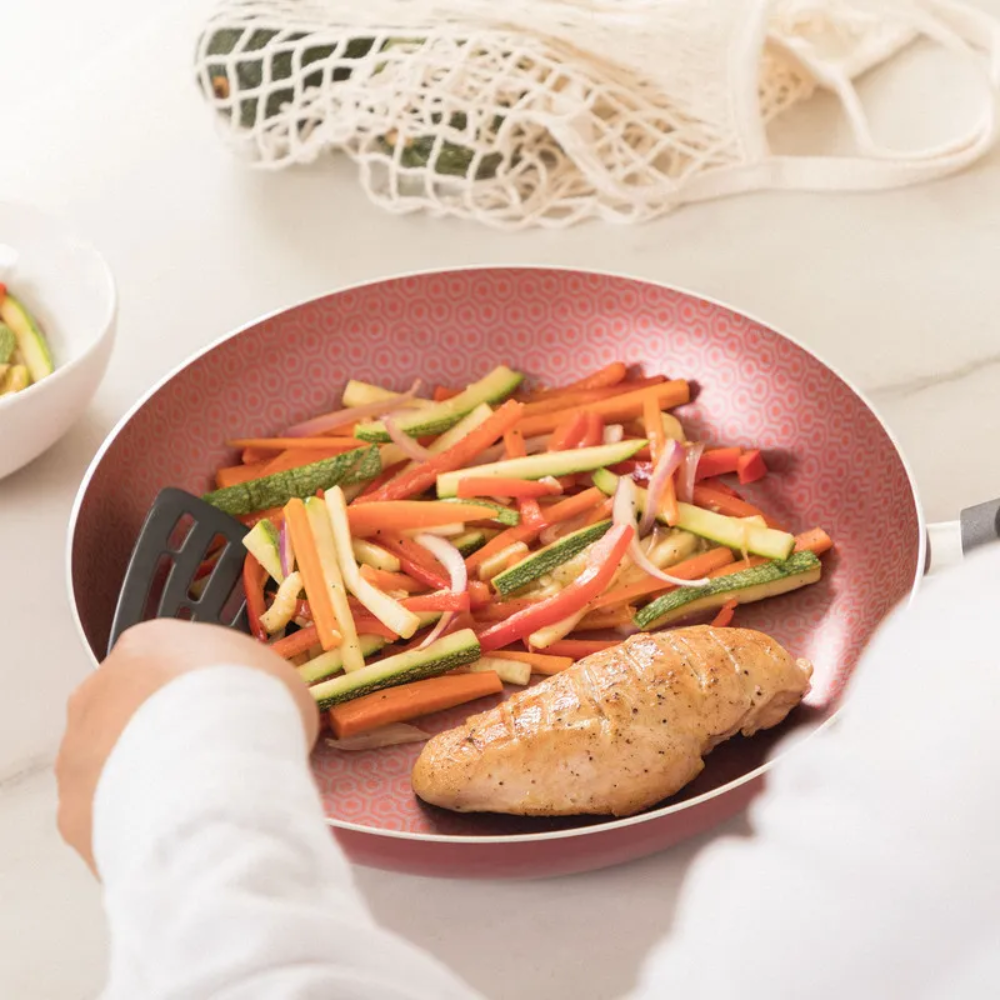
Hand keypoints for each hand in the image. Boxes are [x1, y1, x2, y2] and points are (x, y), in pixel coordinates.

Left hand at [56, 619, 318, 873]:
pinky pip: (106, 814)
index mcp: (148, 645)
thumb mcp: (277, 681)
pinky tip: (172, 828)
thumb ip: (251, 694)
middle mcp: (100, 689)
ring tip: (194, 802)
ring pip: (111, 764)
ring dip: (145, 778)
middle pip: (131, 711)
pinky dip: (134, 821)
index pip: (168, 665)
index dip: (202, 694)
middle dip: (164, 735)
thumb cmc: (249, 712)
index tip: (225, 719)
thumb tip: (256, 722)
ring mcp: (77, 748)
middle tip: (209, 761)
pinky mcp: (73, 806)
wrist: (215, 773)